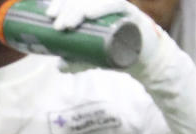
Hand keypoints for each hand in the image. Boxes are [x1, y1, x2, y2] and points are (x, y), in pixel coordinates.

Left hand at [45, 0, 167, 74]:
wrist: (146, 60)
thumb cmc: (118, 51)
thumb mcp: (93, 57)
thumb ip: (76, 60)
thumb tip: (59, 66)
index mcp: (95, 8)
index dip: (61, 2)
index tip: (49, 15)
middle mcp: (106, 3)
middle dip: (67, 8)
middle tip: (57, 25)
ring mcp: (119, 8)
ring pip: (97, 0)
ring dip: (79, 9)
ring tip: (67, 25)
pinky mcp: (132, 14)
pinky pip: (117, 5)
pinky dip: (102, 7)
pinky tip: (89, 14)